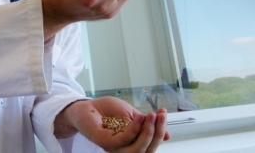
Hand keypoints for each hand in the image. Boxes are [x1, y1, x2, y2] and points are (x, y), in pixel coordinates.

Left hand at [55, 97, 169, 152]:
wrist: (86, 106)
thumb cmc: (106, 110)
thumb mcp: (132, 115)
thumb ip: (147, 125)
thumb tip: (169, 136)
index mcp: (132, 143)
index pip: (152, 144)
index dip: (161, 130)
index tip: (164, 113)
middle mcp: (125, 149)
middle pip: (148, 149)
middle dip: (158, 132)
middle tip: (160, 115)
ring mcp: (115, 148)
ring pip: (138, 150)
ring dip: (148, 133)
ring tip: (151, 116)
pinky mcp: (106, 143)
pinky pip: (124, 141)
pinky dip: (134, 130)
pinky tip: (138, 118)